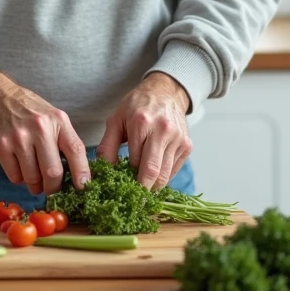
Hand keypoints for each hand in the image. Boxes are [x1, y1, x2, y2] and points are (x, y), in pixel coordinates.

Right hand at [0, 64, 90, 196]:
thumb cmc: (28, 110)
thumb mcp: (52, 117)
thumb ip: (64, 141)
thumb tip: (75, 175)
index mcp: (58, 120)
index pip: (76, 150)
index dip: (82, 173)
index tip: (83, 188)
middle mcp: (40, 128)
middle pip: (53, 172)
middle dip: (53, 188)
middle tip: (51, 189)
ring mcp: (19, 137)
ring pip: (33, 178)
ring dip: (35, 185)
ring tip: (34, 177)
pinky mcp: (2, 146)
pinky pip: (15, 177)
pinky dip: (19, 178)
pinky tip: (19, 165)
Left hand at [97, 72, 191, 190]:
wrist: (165, 92)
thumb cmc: (137, 106)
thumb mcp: (115, 120)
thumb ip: (106, 147)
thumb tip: (102, 173)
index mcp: (142, 123)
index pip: (135, 163)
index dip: (127, 179)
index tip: (121, 187)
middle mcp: (163, 130)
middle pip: (153, 173)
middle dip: (142, 190)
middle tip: (132, 198)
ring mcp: (177, 138)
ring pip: (165, 175)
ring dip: (153, 186)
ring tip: (142, 186)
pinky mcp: (187, 145)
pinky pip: (174, 170)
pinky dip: (163, 177)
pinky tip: (154, 173)